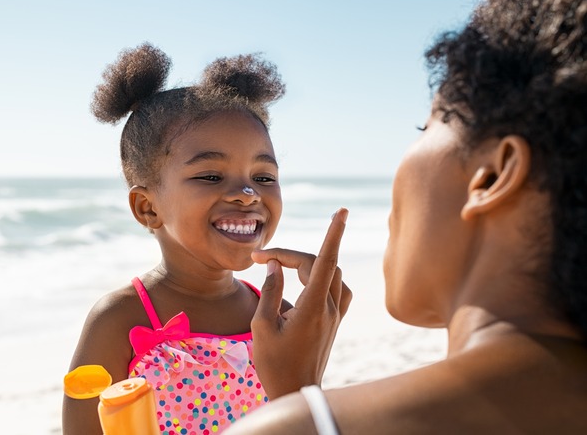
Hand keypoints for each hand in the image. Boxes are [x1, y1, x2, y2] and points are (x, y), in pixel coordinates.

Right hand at [250, 208, 351, 398]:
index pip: (325, 262)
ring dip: (311, 263)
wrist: (295, 391)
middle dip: (292, 255)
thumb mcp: (261, 327)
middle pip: (320, 265)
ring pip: (332, 274)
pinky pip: (338, 289)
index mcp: (311, 309)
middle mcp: (329, 309)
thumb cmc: (274, 363)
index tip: (341, 211)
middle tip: (262, 259)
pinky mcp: (335, 322)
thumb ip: (270, 292)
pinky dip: (324, 277)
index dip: (333, 234)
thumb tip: (275, 265)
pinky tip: (307, 281)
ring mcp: (335, 316)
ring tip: (284, 267)